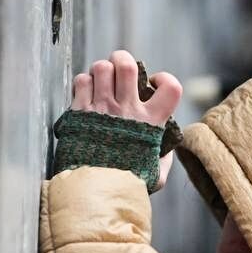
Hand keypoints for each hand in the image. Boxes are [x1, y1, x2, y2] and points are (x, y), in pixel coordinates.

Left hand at [71, 49, 182, 189]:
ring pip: (102, 68)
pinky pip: (81, 81)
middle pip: (127, 65)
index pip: (171, 87)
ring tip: (101, 82)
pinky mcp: (80, 112)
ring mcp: (102, 109)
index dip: (165, 78)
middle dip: (122, 59)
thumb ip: (163, 159)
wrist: (93, 193)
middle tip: (120, 70)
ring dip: (101, 70)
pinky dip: (84, 83)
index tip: (153, 84)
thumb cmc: (126, 184)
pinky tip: (86, 94)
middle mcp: (127, 110)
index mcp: (150, 122)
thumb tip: (167, 150)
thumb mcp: (154, 175)